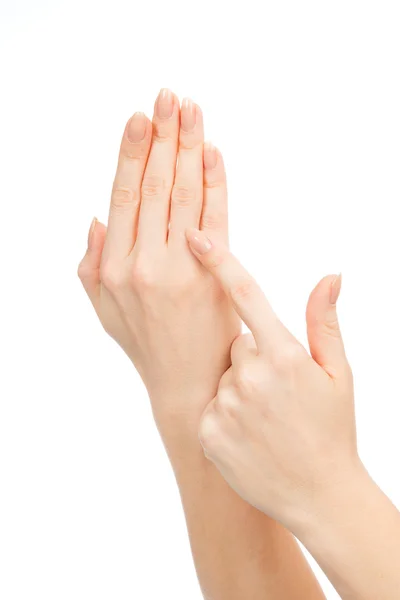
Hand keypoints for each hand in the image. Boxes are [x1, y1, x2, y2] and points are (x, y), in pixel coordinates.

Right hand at [78, 90, 238, 423]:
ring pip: (184, 194)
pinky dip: (216, 182)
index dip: (132, 154)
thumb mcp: (106, 310)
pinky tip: (213, 152)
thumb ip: (92, 264)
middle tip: (169, 97)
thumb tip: (95, 219)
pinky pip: (217, 217)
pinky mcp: (215, 273)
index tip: (140, 118)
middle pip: (155, 187)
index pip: (124, 197)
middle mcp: (144, 262)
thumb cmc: (147, 345)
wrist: (189, 386)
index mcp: (114, 267)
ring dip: (189, 148)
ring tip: (190, 110)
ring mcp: (181, 267)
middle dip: (163, 137)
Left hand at [186, 228, 359, 531]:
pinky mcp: (208, 431)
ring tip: (264, 417)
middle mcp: (250, 376)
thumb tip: (330, 275)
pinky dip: (224, 414)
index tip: (196, 236)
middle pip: (236, 343)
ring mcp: (226, 406)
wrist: (318, 494)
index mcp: (284, 355)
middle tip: (277, 391)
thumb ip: (324, 320)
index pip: (246, 295)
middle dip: (252, 357)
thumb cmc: (332, 429)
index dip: (220, 262)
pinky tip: (248, 434)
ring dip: (239, 388)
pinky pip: (210, 405)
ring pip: (222, 375)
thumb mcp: (337, 373)